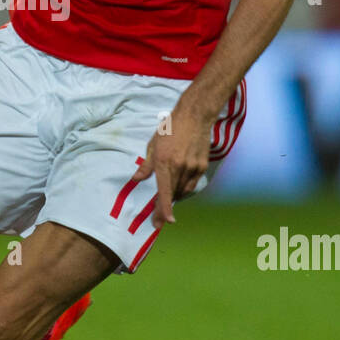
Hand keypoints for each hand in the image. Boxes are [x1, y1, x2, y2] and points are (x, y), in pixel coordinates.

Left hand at [134, 97, 213, 227]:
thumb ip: (146, 165)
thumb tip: (137, 179)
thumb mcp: (153, 144)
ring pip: (183, 190)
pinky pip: (192, 183)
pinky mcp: (202, 166)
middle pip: (173, 194)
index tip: (163, 223)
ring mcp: (193, 167)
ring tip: (168, 199)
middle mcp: (179, 167)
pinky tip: (179, 187)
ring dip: (174, 197)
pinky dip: (185, 188)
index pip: (164, 191)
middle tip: (159, 218)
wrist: (194, 116)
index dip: (164, 209)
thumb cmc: (170, 128)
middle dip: (165, 208)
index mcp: (164, 161)